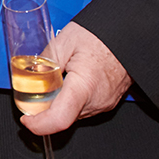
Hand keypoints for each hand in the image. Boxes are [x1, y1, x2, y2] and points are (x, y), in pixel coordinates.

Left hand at [21, 21, 131, 135]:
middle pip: (63, 117)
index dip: (38, 124)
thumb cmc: (103, 35)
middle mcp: (97, 100)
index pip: (59, 119)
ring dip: (59, 102)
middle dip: (46, 107)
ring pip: (72, 113)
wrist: (130, 34)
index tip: (27, 118)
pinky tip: (72, 79)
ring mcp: (104, 104)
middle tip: (39, 87)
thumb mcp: (64, 41)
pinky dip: (72, 99)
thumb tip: (30, 76)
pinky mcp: (107, 103)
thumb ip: (44, 62)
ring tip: (60, 77)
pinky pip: (83, 107)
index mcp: (84, 85)